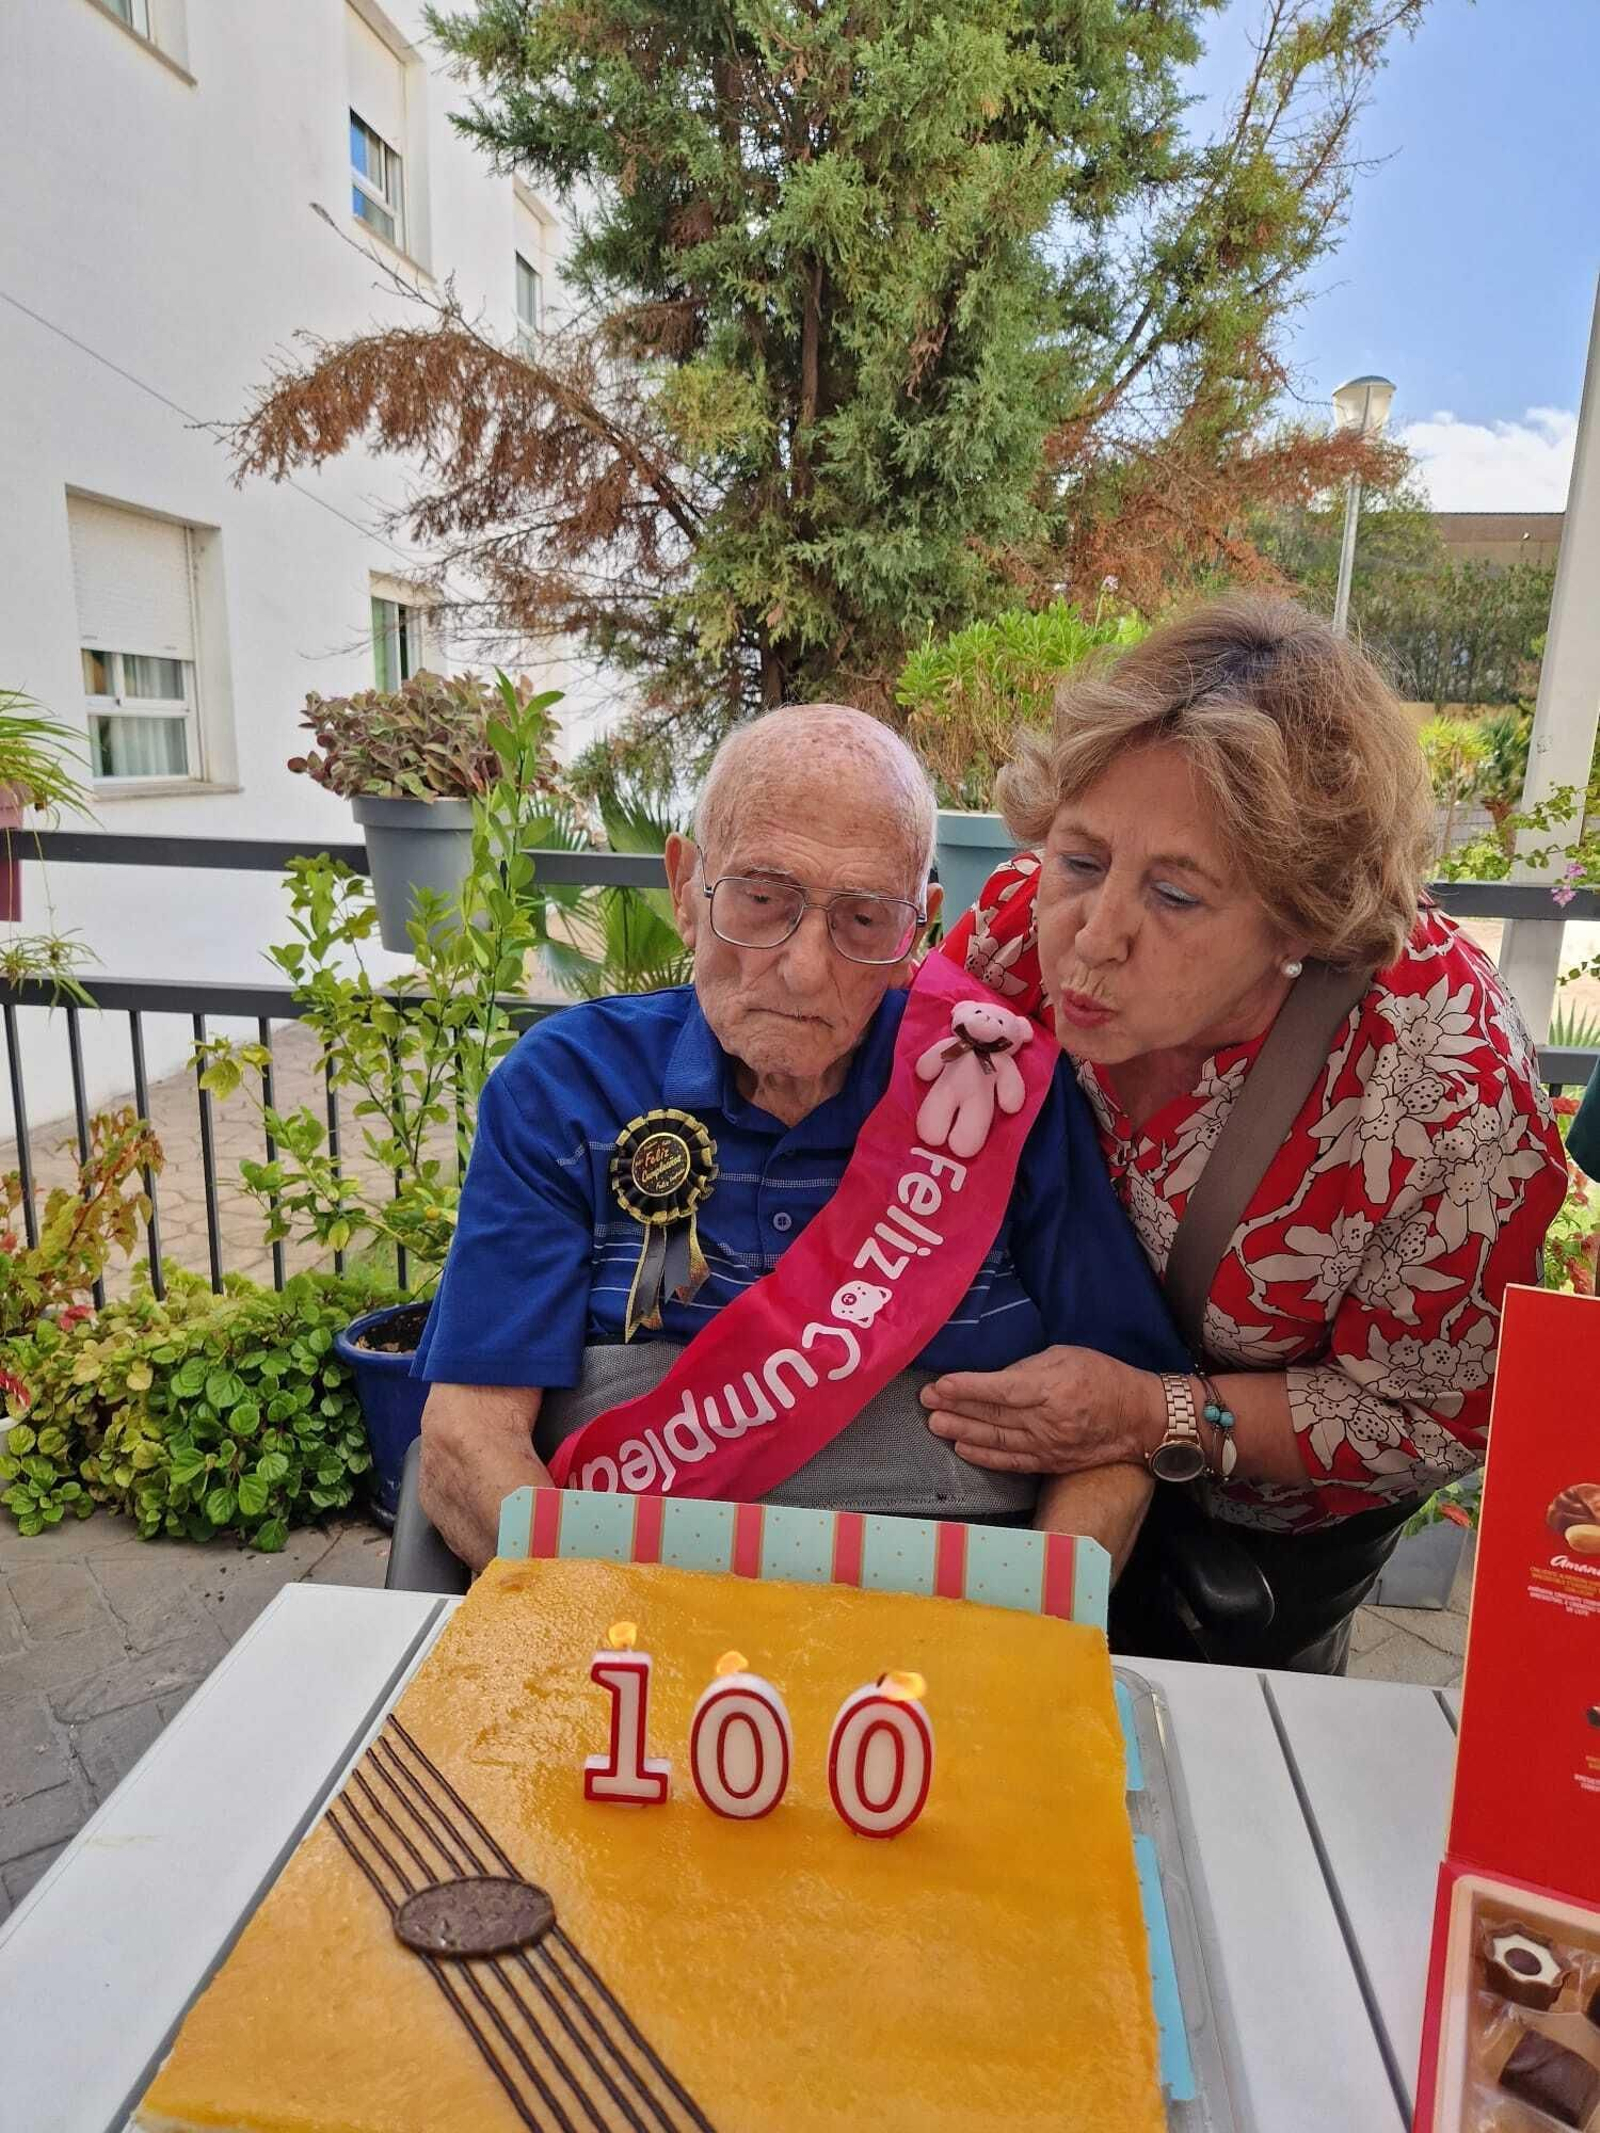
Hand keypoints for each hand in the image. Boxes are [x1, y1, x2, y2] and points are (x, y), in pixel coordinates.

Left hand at [920, 1347, 1164, 1473]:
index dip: (967, 1388)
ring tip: (935, 1424)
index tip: (941, 1384)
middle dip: (955, 1408)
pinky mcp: (1051, 1462)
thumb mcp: (1066, 1355)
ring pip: (997, 1440)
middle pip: (993, 1416)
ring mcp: (1049, 1446)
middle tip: (926, 1402)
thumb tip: (993, 1378)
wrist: (1139, 1418)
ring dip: (962, 1432)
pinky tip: (962, 1448)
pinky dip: (985, 1456)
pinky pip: (1012, 1461)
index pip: (1001, 1390)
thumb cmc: (1102, 1377)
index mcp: (1052, 1388)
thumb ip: (1028, 1367)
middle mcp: (1048, 1421)